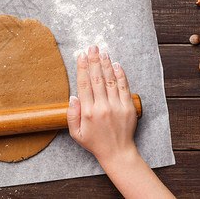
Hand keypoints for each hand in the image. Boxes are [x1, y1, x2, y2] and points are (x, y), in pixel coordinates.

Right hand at [67, 45, 137, 162]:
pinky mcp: (128, 107)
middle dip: (94, 61)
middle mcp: (102, 107)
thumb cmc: (94, 142)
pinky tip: (116, 65)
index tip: (81, 55)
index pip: (84, 84)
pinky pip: (124, 87)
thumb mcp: (75, 133)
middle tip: (92, 47)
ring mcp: (117, 106)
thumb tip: (73, 96)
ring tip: (102, 52)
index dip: (82, 68)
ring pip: (110, 80)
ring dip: (106, 64)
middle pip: (97, 78)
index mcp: (88, 112)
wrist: (117, 153)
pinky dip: (120, 75)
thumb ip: (71, 115)